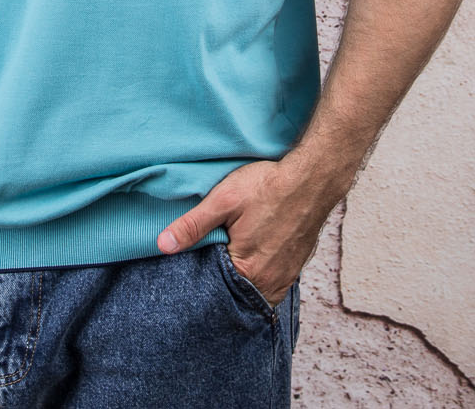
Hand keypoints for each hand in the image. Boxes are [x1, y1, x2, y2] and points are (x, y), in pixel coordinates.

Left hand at [155, 154, 339, 304]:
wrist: (312, 179)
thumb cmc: (268, 186)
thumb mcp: (224, 200)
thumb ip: (193, 225)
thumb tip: (163, 245)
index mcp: (247, 271)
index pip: (214, 291)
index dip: (200, 281)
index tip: (189, 270)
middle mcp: (269, 283)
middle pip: (235, 294)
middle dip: (220, 285)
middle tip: (209, 264)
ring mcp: (285, 278)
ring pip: (254, 292)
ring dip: (240, 282)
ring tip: (228, 262)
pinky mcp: (294, 269)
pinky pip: (271, 285)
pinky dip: (258, 278)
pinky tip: (250, 259)